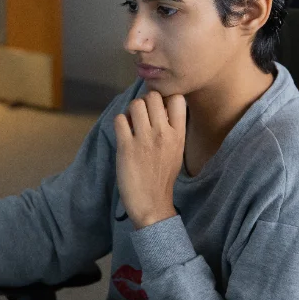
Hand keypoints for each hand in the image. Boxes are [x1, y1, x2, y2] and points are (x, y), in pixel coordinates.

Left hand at [114, 91, 185, 228]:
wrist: (152, 203)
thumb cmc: (163, 176)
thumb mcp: (177, 150)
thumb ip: (172, 129)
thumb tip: (160, 108)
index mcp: (178, 134)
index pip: (176, 98)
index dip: (165, 97)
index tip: (158, 108)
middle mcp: (163, 133)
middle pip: (153, 96)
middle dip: (145, 102)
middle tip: (141, 116)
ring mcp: (144, 139)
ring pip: (136, 104)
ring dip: (131, 111)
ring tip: (132, 124)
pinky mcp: (126, 146)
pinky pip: (120, 119)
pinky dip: (120, 123)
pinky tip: (123, 134)